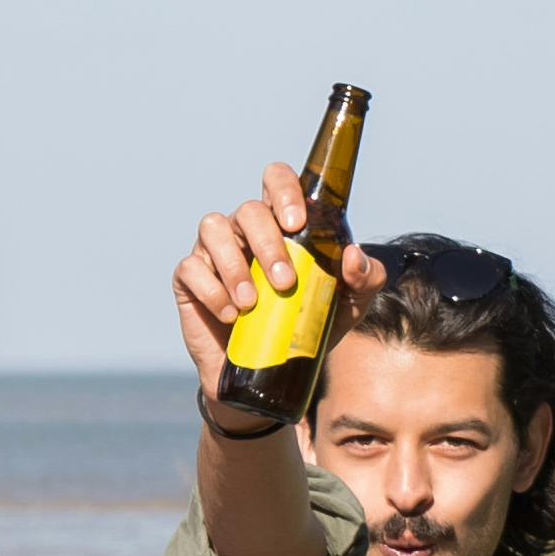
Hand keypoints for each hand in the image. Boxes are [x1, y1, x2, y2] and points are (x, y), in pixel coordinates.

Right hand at [168, 162, 380, 394]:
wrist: (268, 374)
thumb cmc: (305, 327)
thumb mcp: (348, 306)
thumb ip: (365, 279)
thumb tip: (353, 256)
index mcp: (280, 224)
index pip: (276, 181)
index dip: (284, 190)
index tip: (296, 222)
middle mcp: (244, 230)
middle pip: (248, 210)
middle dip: (268, 244)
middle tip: (285, 282)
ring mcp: (213, 252)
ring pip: (212, 228)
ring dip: (234, 266)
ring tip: (252, 303)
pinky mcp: (189, 280)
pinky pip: (191, 268)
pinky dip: (212, 291)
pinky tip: (231, 315)